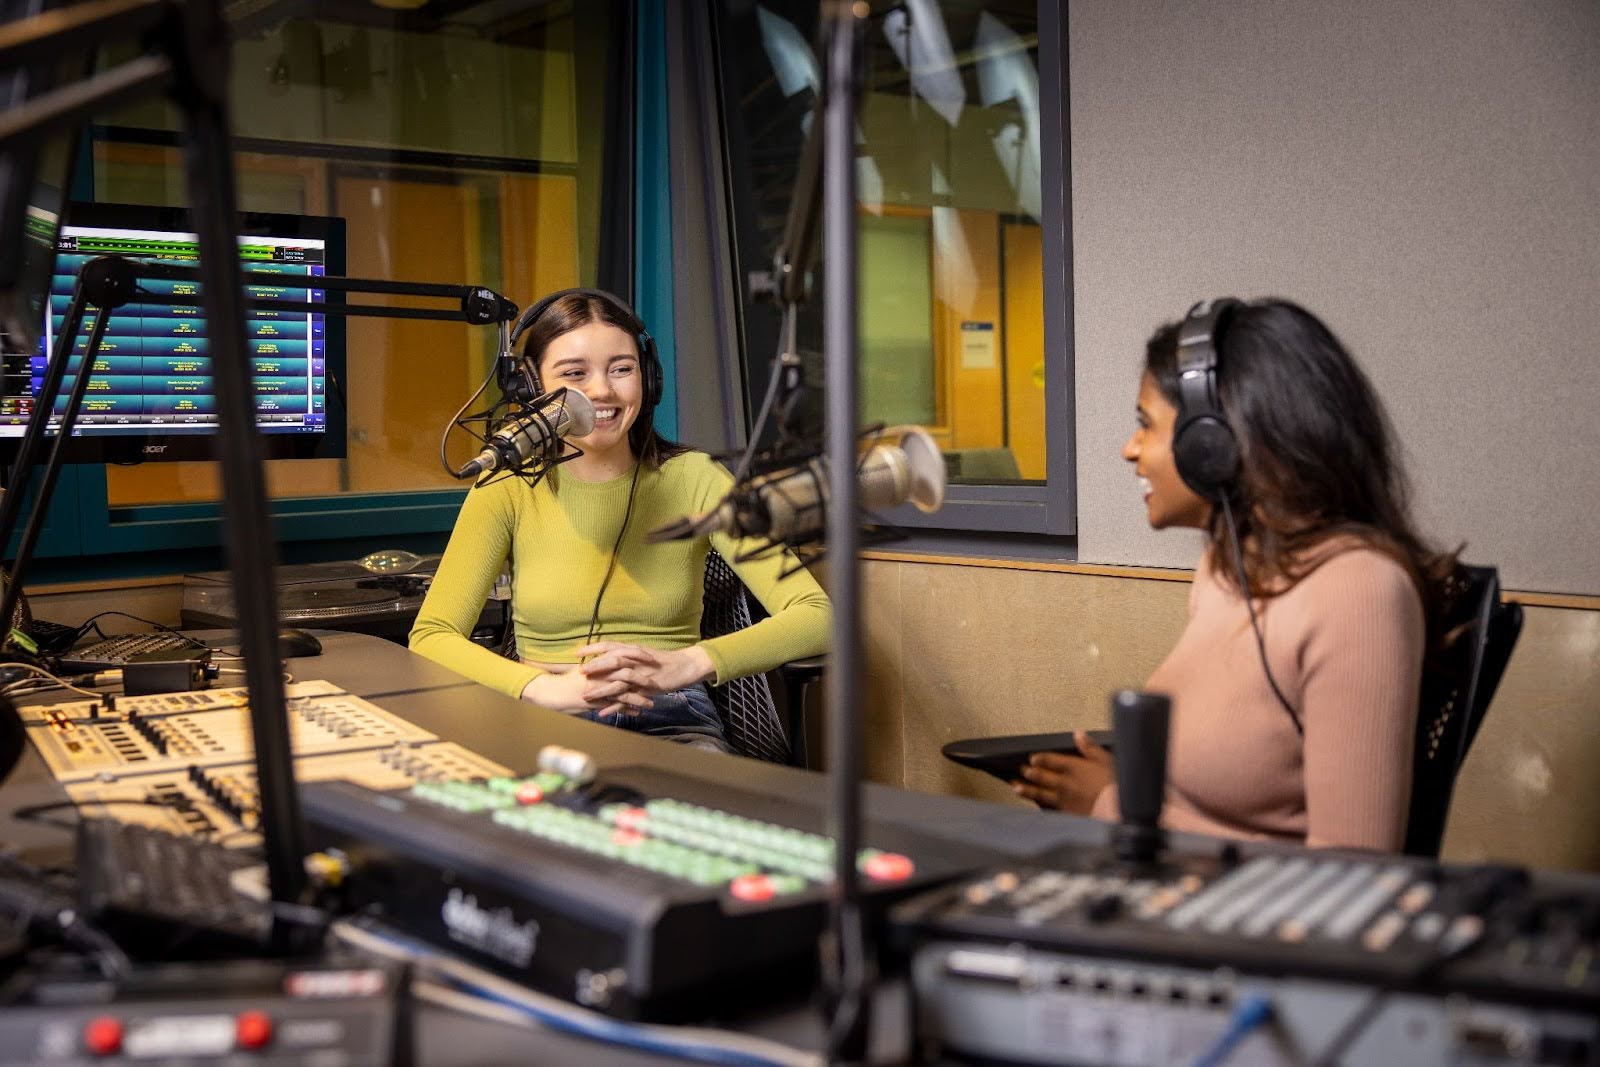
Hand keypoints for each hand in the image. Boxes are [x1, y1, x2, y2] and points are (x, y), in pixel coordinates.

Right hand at [520, 667, 653, 717]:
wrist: (551, 692)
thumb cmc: (568, 681)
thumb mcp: (585, 670)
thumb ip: (599, 667)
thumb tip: (611, 663)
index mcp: (599, 662)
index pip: (623, 655)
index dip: (639, 656)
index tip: (653, 658)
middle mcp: (600, 673)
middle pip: (628, 672)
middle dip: (645, 677)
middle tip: (659, 681)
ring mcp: (598, 687)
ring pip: (624, 691)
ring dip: (639, 698)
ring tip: (652, 703)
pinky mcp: (595, 701)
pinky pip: (614, 705)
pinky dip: (626, 709)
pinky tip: (637, 714)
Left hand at [572, 642, 715, 694]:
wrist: (683, 666)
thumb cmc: (662, 660)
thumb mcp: (642, 653)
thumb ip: (626, 654)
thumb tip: (608, 655)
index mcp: (632, 650)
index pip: (609, 646)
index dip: (592, 649)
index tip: (576, 653)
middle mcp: (634, 661)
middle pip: (611, 662)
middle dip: (594, 667)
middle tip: (579, 673)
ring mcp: (640, 676)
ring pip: (617, 682)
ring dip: (600, 690)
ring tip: (585, 697)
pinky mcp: (645, 689)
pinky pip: (627, 699)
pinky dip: (614, 706)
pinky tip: (602, 713)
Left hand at [1012, 731, 1115, 813]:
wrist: (1115, 809)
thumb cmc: (1114, 785)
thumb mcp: (1105, 760)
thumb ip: (1090, 747)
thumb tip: (1079, 734)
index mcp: (1072, 767)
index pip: (1049, 760)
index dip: (1039, 758)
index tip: (1032, 758)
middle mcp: (1064, 782)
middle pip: (1041, 776)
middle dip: (1030, 772)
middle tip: (1023, 770)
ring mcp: (1063, 798)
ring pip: (1040, 793)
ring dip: (1027, 789)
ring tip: (1016, 787)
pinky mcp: (1066, 812)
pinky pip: (1049, 807)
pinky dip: (1039, 805)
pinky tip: (1035, 805)